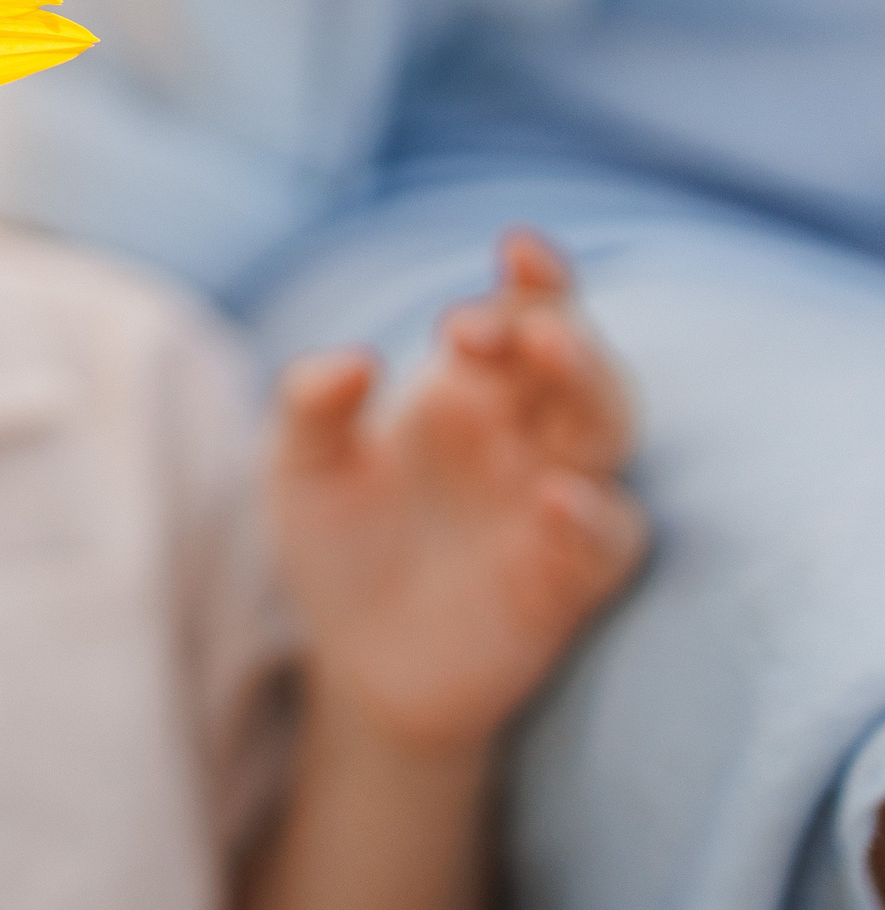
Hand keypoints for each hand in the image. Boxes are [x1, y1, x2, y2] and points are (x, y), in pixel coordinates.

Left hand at [269, 230, 646, 752]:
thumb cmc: (339, 544)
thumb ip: (313, 406)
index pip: (525, 314)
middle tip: (499, 323)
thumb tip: (352, 361)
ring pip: (609, 432)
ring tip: (547, 352)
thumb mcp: (301, 468)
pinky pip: (608, 539)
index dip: (536, 278)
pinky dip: (592, 516)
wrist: (356, 663)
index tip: (517, 246)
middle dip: (553, 325)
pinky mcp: (568, 580)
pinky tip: (555, 497)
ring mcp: (553, 505)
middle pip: (576, 361)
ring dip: (589, 386)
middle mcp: (524, 437)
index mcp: (468, 391)